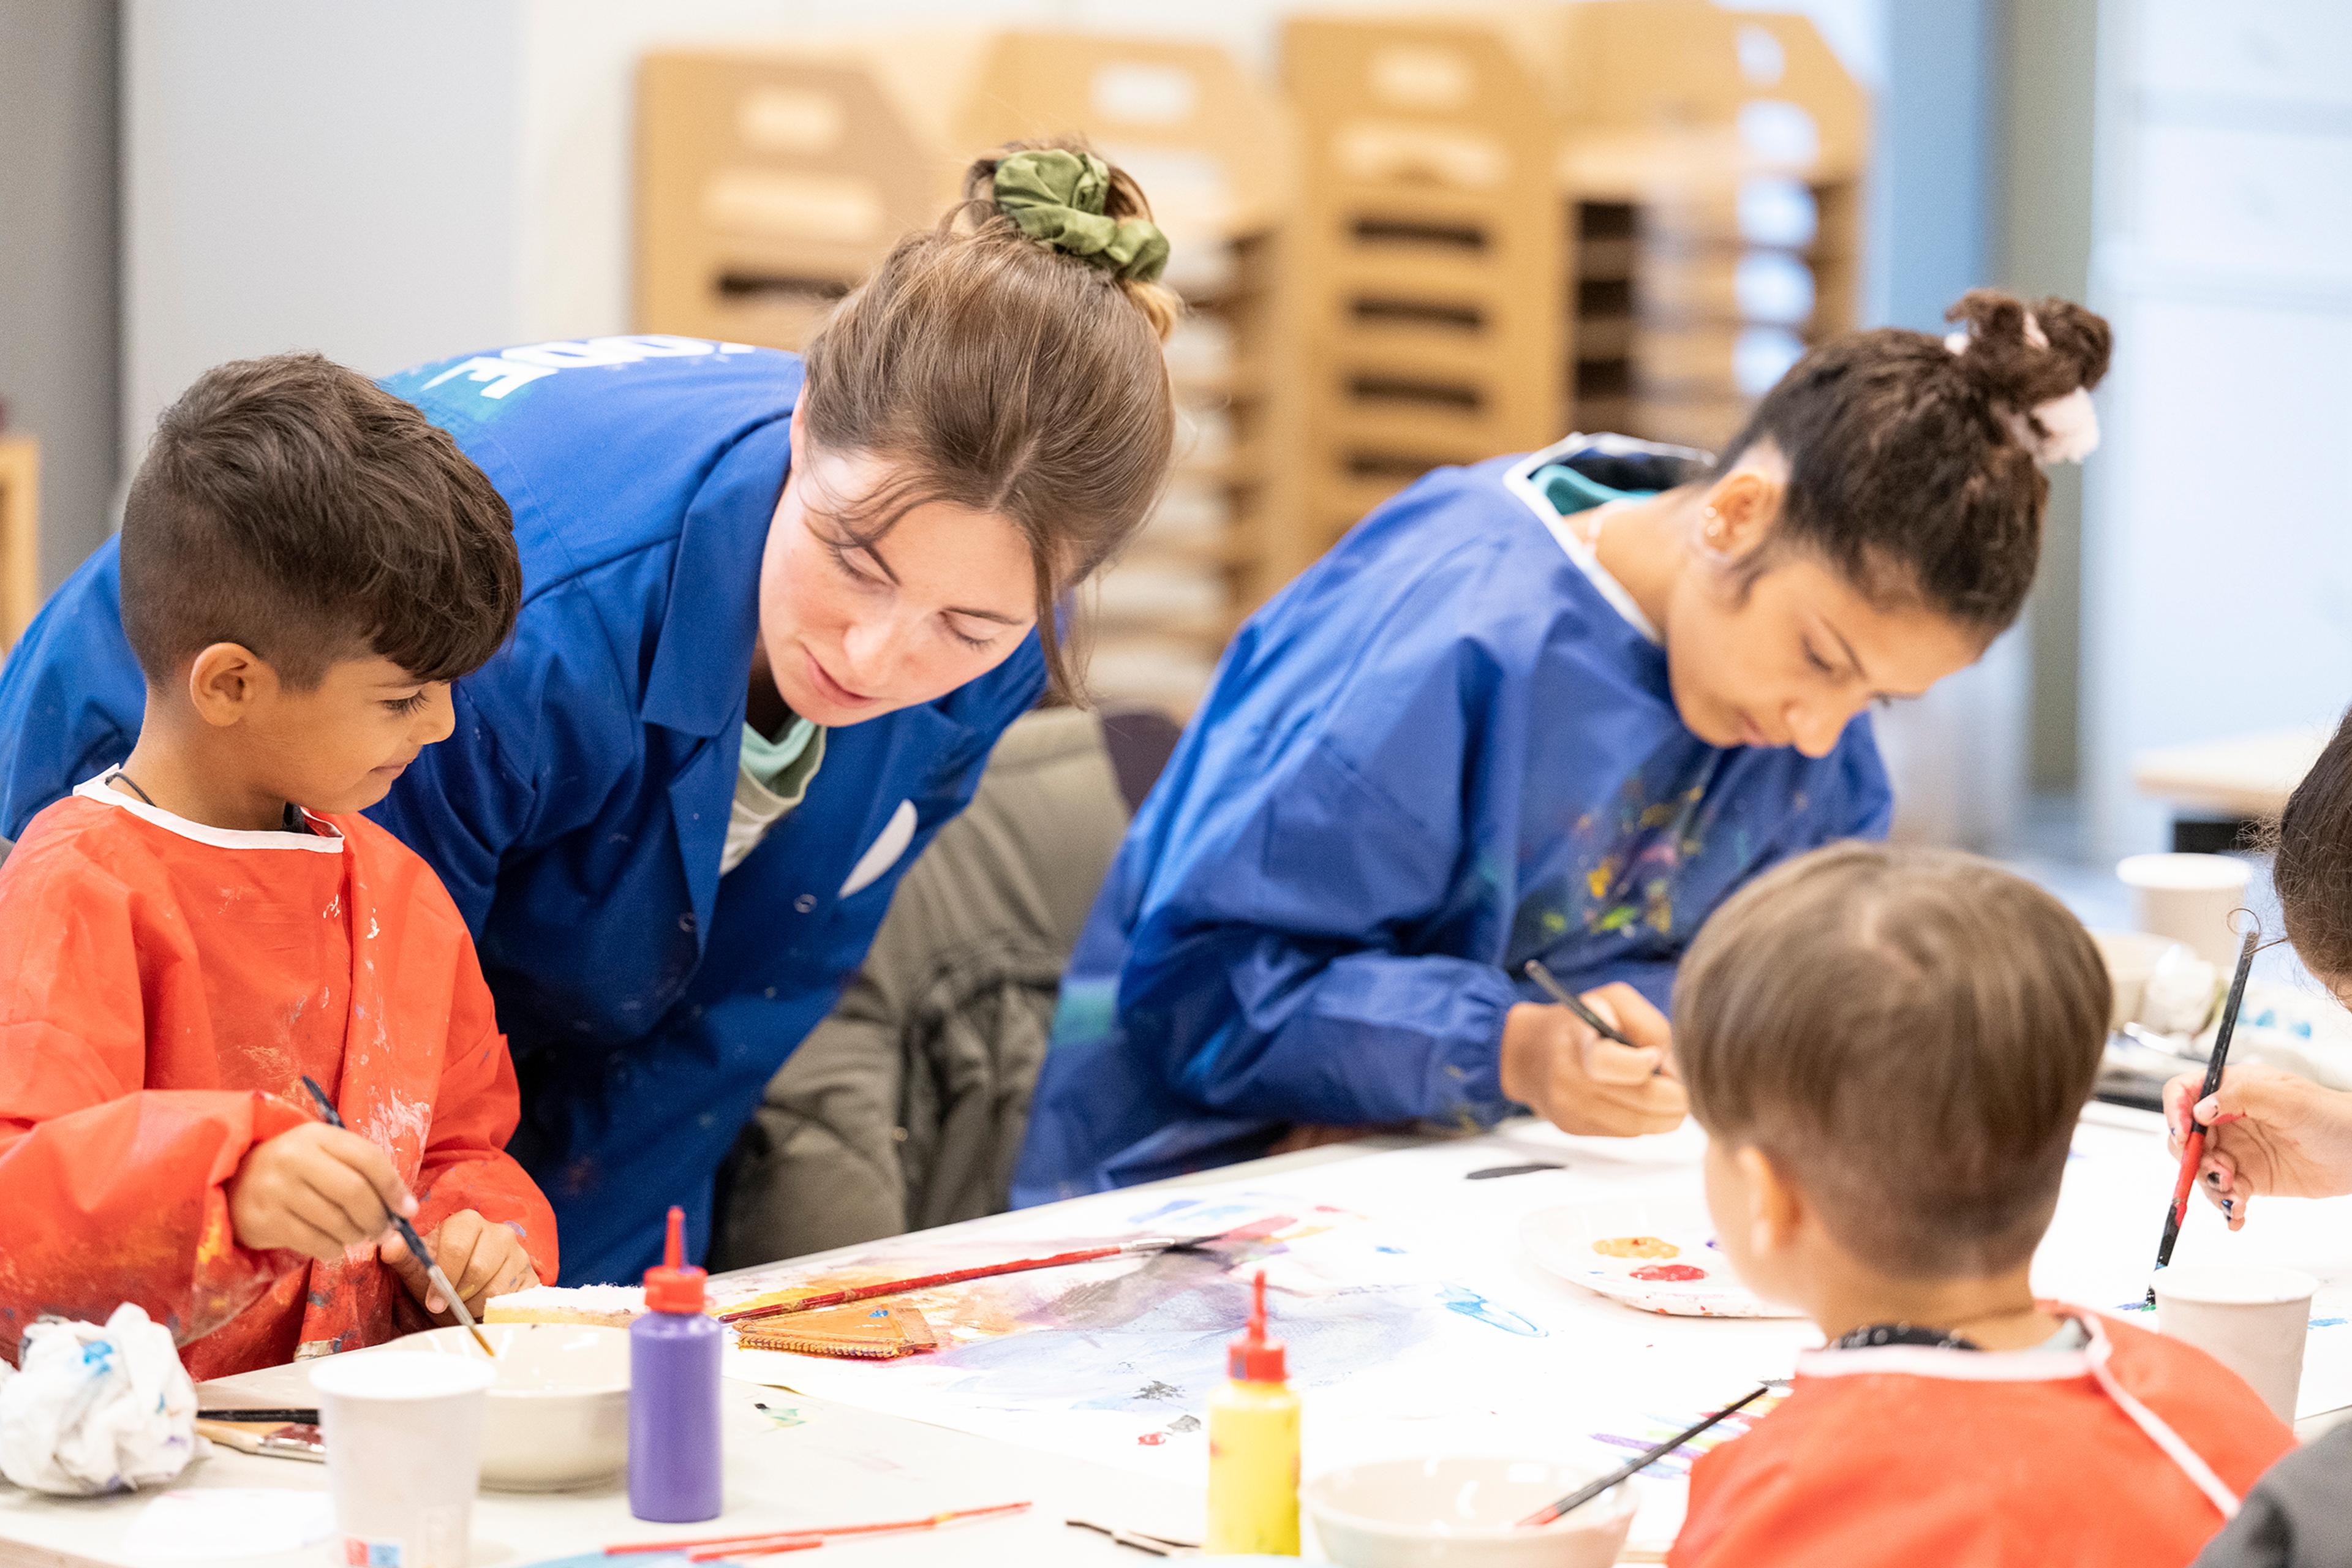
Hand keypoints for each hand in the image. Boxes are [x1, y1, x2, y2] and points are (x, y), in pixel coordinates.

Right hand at [228, 1122, 414, 1262]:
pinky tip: (335, 1246)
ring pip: (335, 1221)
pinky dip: (333, 1249)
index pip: (367, 1158)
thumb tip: (404, 1208)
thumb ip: (360, 1170)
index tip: (408, 1210)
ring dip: (357, 1235)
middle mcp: (293, 1158)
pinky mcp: (262, 1220)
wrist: (232, 1180)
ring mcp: (274, 1189)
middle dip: (378, 1217)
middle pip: (354, 1192)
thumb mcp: (322, 1152)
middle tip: (385, 1231)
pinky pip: (313, 1242)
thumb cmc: (294, 1168)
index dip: (394, 1187)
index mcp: (316, 1134)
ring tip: (358, 1236)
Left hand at [383, 1210, 540, 1318]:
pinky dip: (495, 1310)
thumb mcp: (418, 1271)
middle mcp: (498, 1232)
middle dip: (459, 1295)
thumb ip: (404, 1256)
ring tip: (466, 1306)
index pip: (457, 1246)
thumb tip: (388, 1243)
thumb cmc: (442, 1279)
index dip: (443, 1277)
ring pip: (496, 1287)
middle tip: (450, 1307)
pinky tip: (484, 1308)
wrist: (472, 1296)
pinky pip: (514, 1298)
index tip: (433, 1303)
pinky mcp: (531, 1276)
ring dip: (475, 1305)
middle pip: (478, 1268)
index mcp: (467, 1222)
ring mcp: (519, 1253)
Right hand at [1499, 983, 1686, 1137]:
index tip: (1655, 1055)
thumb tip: (1676, 1067)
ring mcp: (1569, 1107)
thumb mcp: (1614, 1002)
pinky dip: (1645, 1119)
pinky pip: (1626, 1133)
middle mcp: (1568, 1077)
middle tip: (1681, 1081)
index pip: (1608, 1062)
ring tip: (1667, 1091)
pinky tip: (1641, 1101)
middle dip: (1677, 1095)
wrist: (1528, 1053)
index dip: (1644, 1063)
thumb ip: (1650, 1027)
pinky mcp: (1574, 1128)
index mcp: (1577, 1039)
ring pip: (1641, 1124)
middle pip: (1642, 1101)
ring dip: (1666, 1112)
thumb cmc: (1581, 1022)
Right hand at [2163, 1064, 2351, 1229]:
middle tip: (2219, 1173)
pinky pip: (2226, 1194)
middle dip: (2193, 1159)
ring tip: (2237, 1198)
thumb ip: (2241, 1097)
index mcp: (2232, 1090)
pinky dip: (2228, 1208)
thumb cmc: (2333, 1117)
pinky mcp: (2250, 1178)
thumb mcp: (2288, 1100)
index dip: (2175, 1112)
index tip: (2183, 1136)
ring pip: (2201, 1170)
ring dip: (2212, 1188)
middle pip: (2185, 1138)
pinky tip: (2238, 1216)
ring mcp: (2237, 1151)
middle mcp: (2228, 1120)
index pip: (2184, 1093)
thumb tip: (2199, 1110)